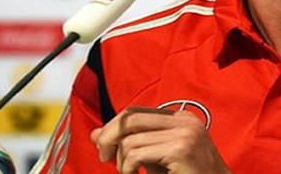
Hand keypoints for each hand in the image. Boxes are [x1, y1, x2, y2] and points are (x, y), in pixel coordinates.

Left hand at [92, 106, 229, 173]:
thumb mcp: (155, 158)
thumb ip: (130, 144)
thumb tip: (96, 135)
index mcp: (181, 118)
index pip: (135, 112)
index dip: (113, 128)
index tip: (104, 148)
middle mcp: (184, 120)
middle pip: (130, 118)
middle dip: (109, 137)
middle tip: (105, 158)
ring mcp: (185, 133)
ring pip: (130, 140)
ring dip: (121, 162)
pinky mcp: (181, 149)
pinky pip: (136, 154)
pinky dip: (128, 169)